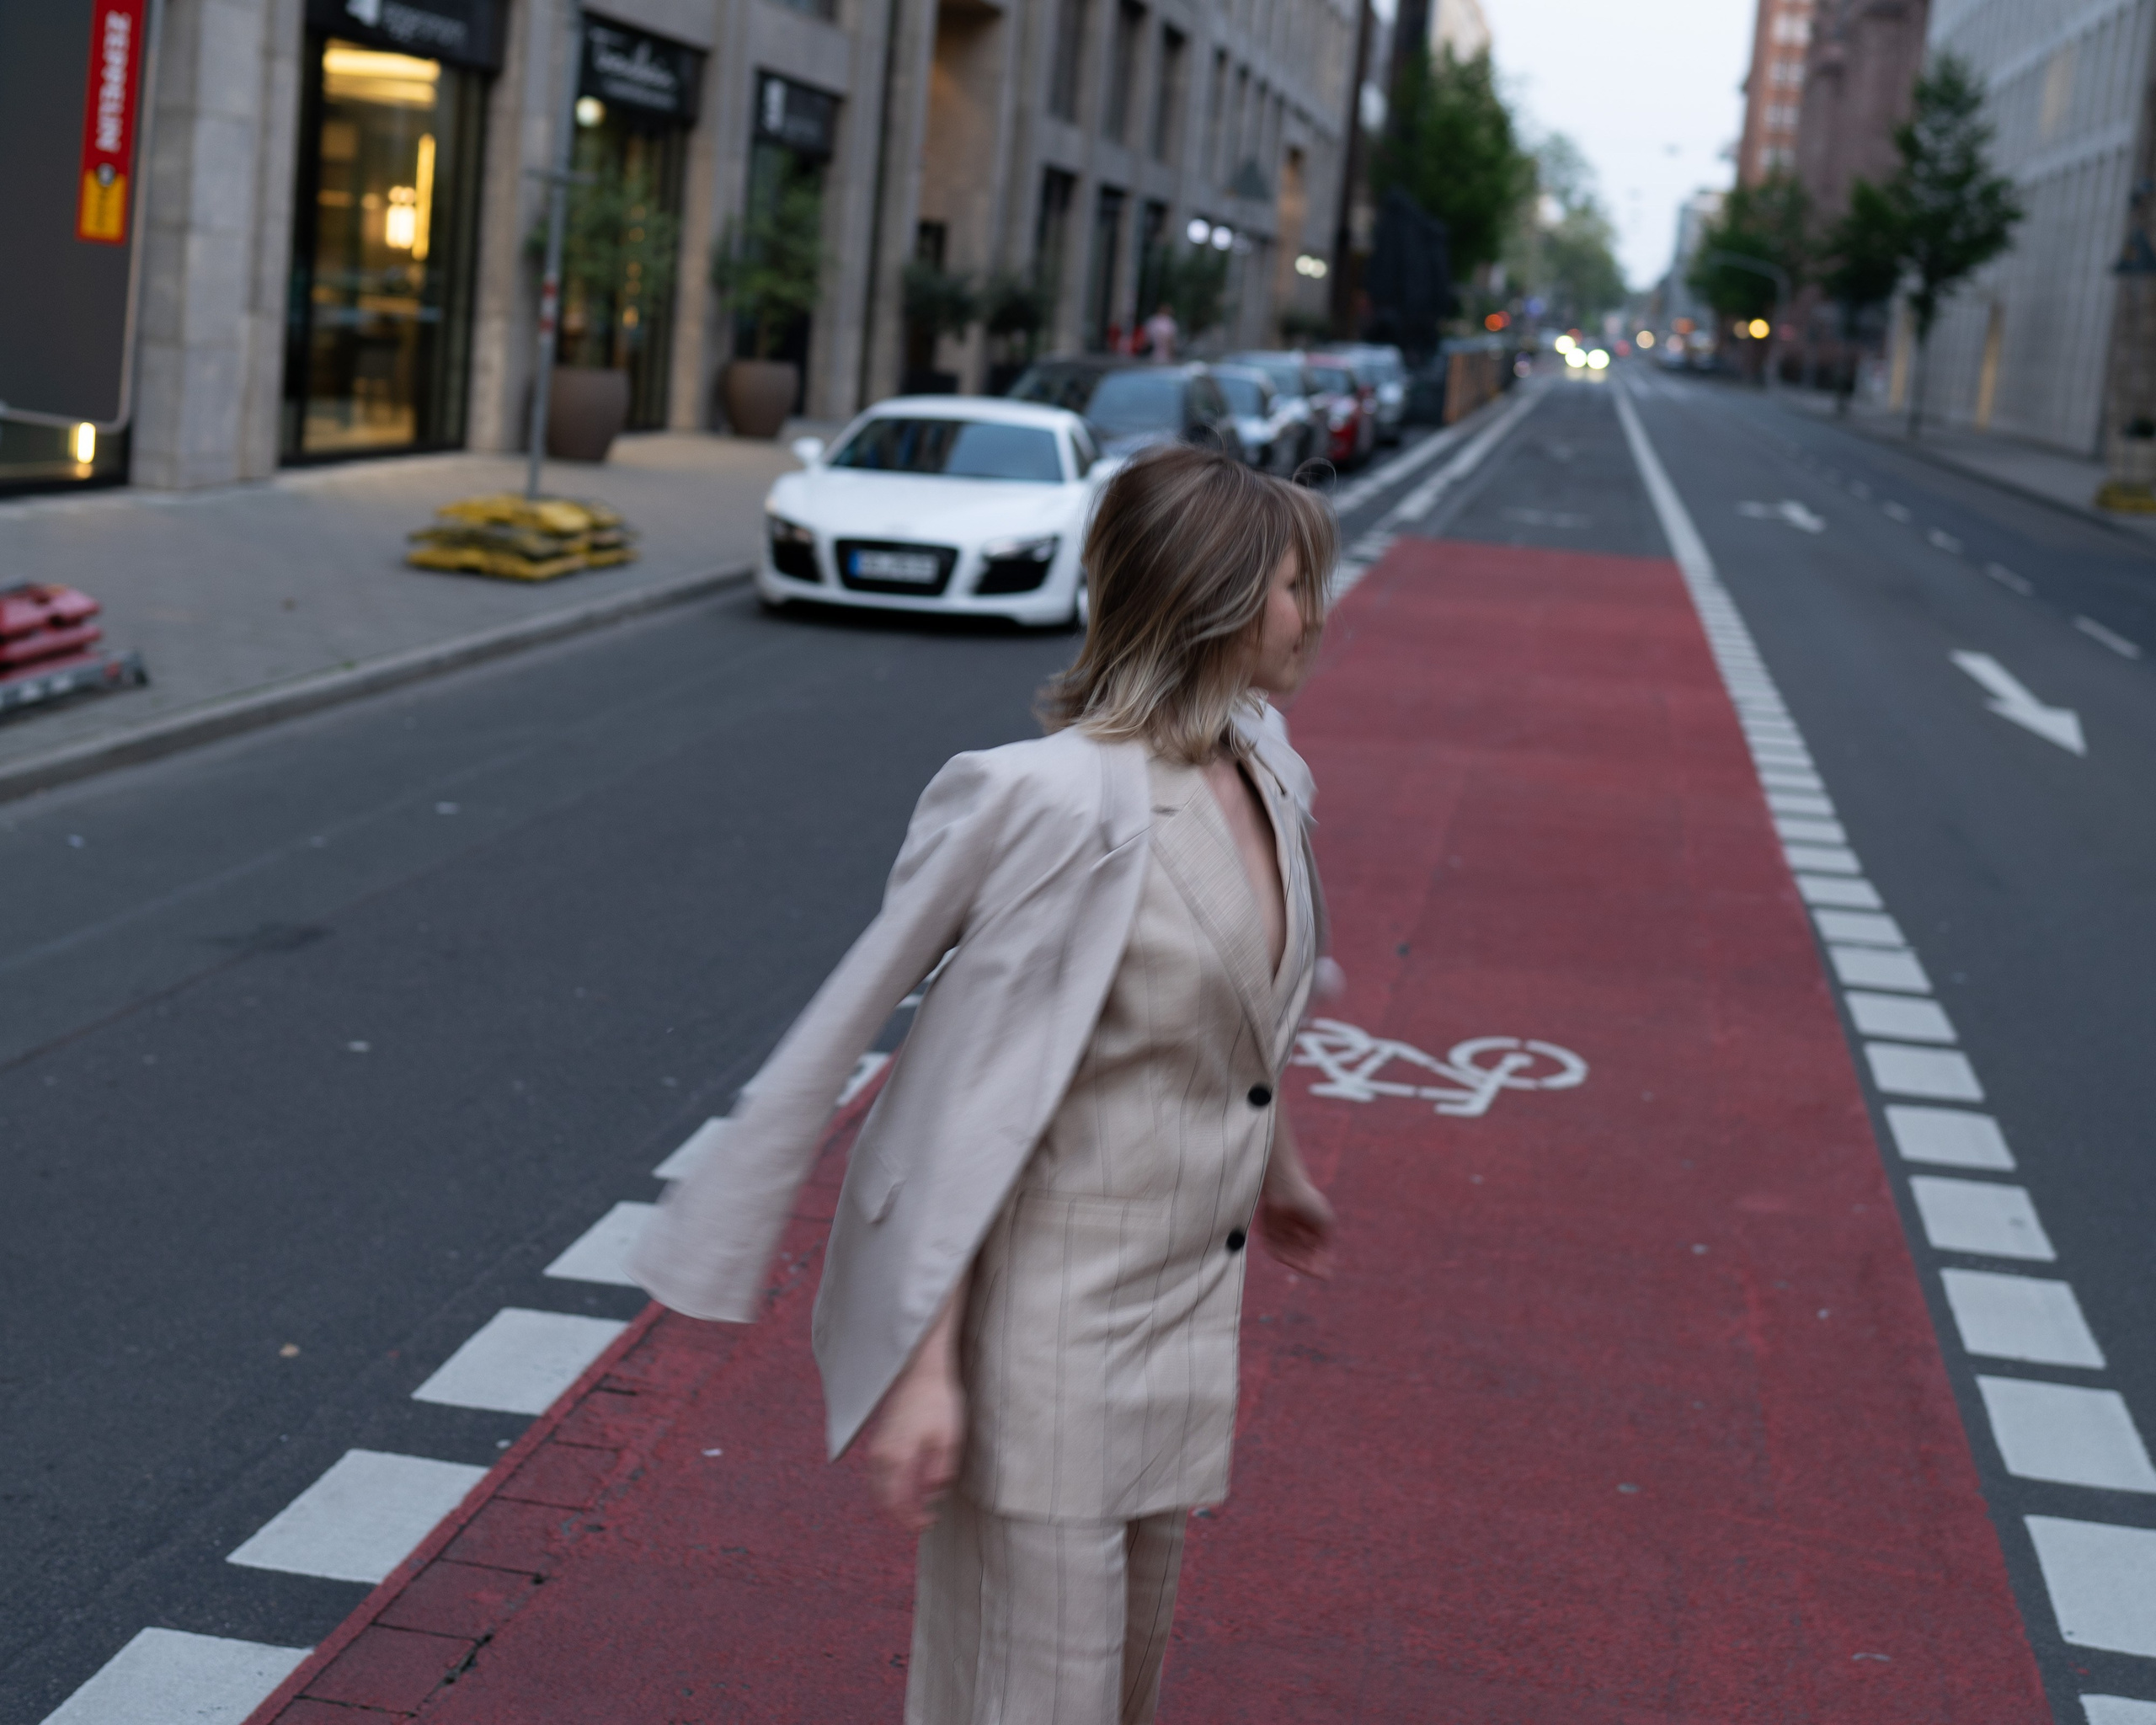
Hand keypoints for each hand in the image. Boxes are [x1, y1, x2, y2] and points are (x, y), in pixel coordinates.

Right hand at [865, 1352, 964, 1532]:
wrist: (922, 1369)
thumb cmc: (939, 1401)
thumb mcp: (949, 1438)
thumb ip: (940, 1472)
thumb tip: (932, 1497)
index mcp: (898, 1457)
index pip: (898, 1502)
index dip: (913, 1519)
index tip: (930, 1521)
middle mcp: (881, 1454)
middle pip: (884, 1499)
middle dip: (903, 1514)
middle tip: (925, 1519)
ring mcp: (876, 1446)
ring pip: (877, 1487)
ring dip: (894, 1502)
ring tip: (918, 1506)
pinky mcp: (878, 1439)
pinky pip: (876, 1473)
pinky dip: (887, 1487)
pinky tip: (906, 1485)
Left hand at [1258, 1167, 1335, 1278]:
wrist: (1286, 1187)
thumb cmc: (1308, 1201)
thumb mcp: (1324, 1221)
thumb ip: (1324, 1240)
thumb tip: (1326, 1259)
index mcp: (1308, 1227)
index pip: (1313, 1250)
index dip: (1319, 1262)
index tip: (1326, 1274)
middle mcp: (1294, 1231)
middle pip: (1301, 1254)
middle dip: (1308, 1265)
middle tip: (1315, 1273)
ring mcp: (1281, 1231)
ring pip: (1288, 1253)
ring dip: (1296, 1262)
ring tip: (1304, 1267)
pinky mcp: (1268, 1230)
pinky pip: (1273, 1248)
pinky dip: (1281, 1255)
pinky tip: (1290, 1260)